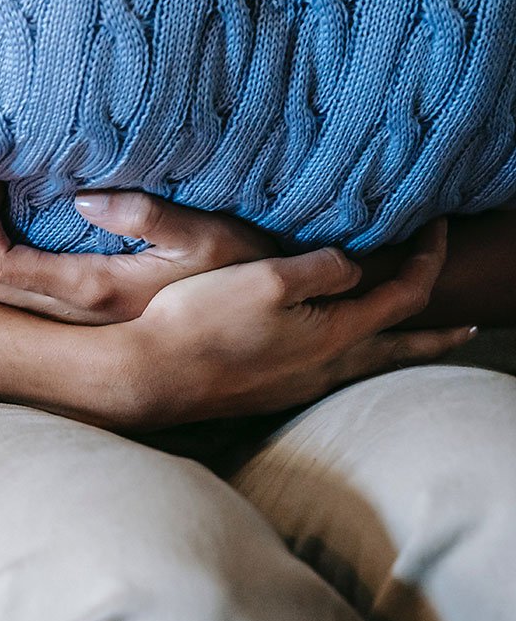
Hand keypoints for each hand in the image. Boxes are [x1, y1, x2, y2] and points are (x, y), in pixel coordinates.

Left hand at [0, 182, 274, 324]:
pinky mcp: (78, 321)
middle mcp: (73, 318)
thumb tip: (83, 199)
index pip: (0, 270)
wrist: (260, 326)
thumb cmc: (240, 271)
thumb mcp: (208, 236)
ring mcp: (72, 324)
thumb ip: (150, 216)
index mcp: (94, 292)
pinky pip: (9, 300)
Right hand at [118, 220, 475, 427]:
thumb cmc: (203, 323)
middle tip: (469, 329)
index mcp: (335, 335)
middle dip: (436, 336)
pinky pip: (328, 374)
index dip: (428, 258)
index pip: (405, 295)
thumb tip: (351, 267)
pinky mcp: (266, 393)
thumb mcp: (268, 277)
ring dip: (396, 350)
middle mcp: (325, 368)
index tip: (436, 227)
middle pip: (399, 351)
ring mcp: (295, 386)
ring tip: (407, 343)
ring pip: (364, 366)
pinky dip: (352, 359)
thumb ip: (322, 267)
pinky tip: (333, 355)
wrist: (150, 376)